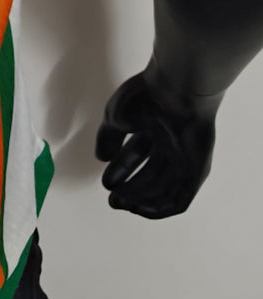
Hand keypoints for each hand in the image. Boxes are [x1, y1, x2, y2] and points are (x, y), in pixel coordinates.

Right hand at [94, 59, 220, 218]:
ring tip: (120, 203)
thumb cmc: (146, 98)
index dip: (121, 169)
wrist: (177, 91)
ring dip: (141, 200)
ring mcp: (186, 159)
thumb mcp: (115, 116)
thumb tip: (101, 157)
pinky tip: (138, 207)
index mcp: (155, 127)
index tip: (106, 181)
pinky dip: (158, 207)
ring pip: (164, 189)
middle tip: (113, 200)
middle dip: (131, 189)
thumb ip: (107, 137)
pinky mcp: (197, 171)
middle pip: (151, 175)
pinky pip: (179, 199)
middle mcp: (172, 144)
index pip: (137, 153)